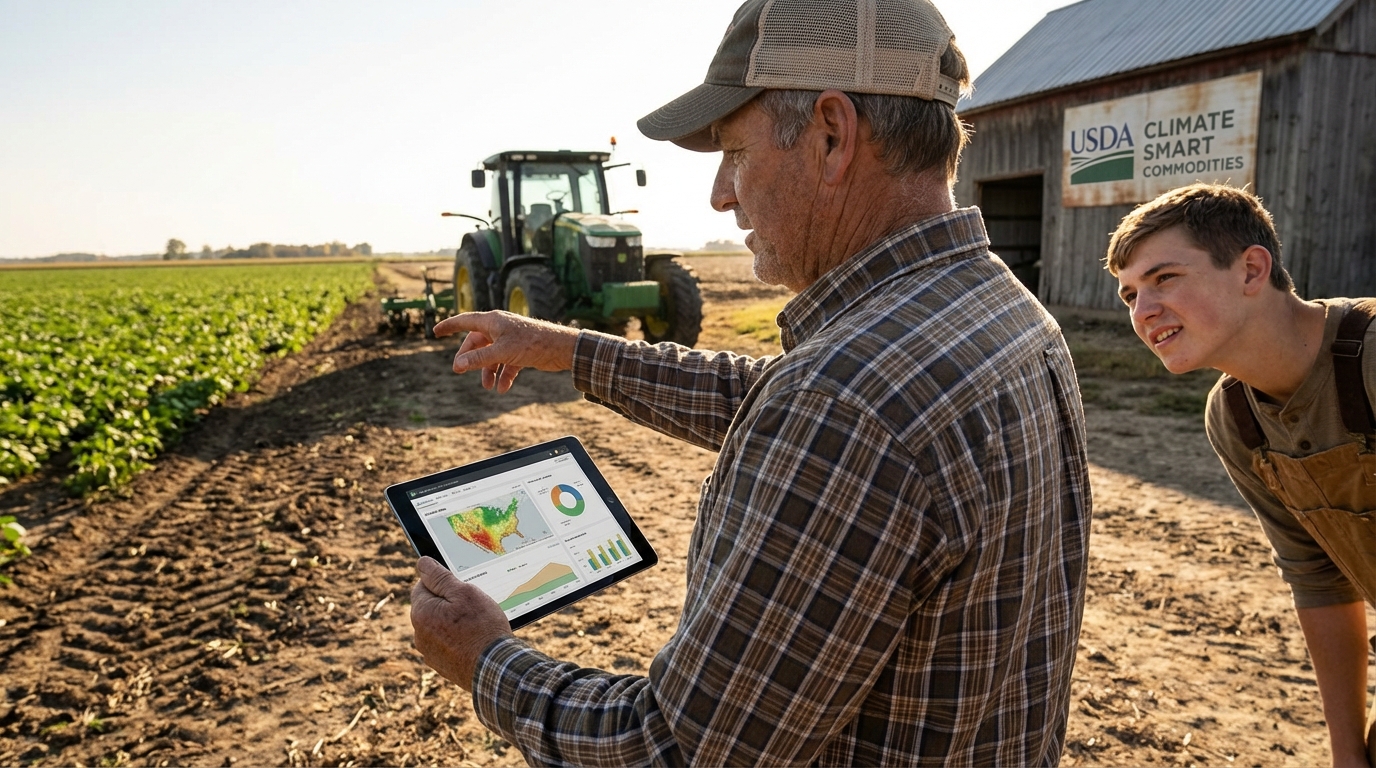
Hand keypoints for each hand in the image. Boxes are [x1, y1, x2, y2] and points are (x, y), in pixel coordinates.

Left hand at [410, 556, 512, 690]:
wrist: (495, 669)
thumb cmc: (482, 628)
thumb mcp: (465, 593)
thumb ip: (440, 577)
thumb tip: (422, 563)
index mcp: (421, 612)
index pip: (423, 585)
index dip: (444, 583)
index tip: (462, 588)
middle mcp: (419, 634)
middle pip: (431, 606)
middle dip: (449, 603)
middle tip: (473, 606)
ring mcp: (429, 652)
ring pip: (439, 626)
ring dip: (453, 622)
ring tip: (477, 626)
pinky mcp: (441, 665)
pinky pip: (447, 644)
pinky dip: (458, 640)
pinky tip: (475, 641)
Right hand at [433, 311, 579, 392]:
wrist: (561, 348)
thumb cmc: (532, 344)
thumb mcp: (501, 353)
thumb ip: (479, 359)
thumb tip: (458, 365)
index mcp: (493, 321)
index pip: (465, 321)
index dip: (449, 326)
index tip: (436, 331)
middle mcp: (500, 328)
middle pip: (477, 342)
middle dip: (469, 358)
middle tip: (459, 371)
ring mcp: (510, 339)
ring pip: (491, 355)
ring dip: (488, 371)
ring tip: (488, 386)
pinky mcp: (521, 351)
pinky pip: (506, 363)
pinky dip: (503, 375)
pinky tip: (503, 388)